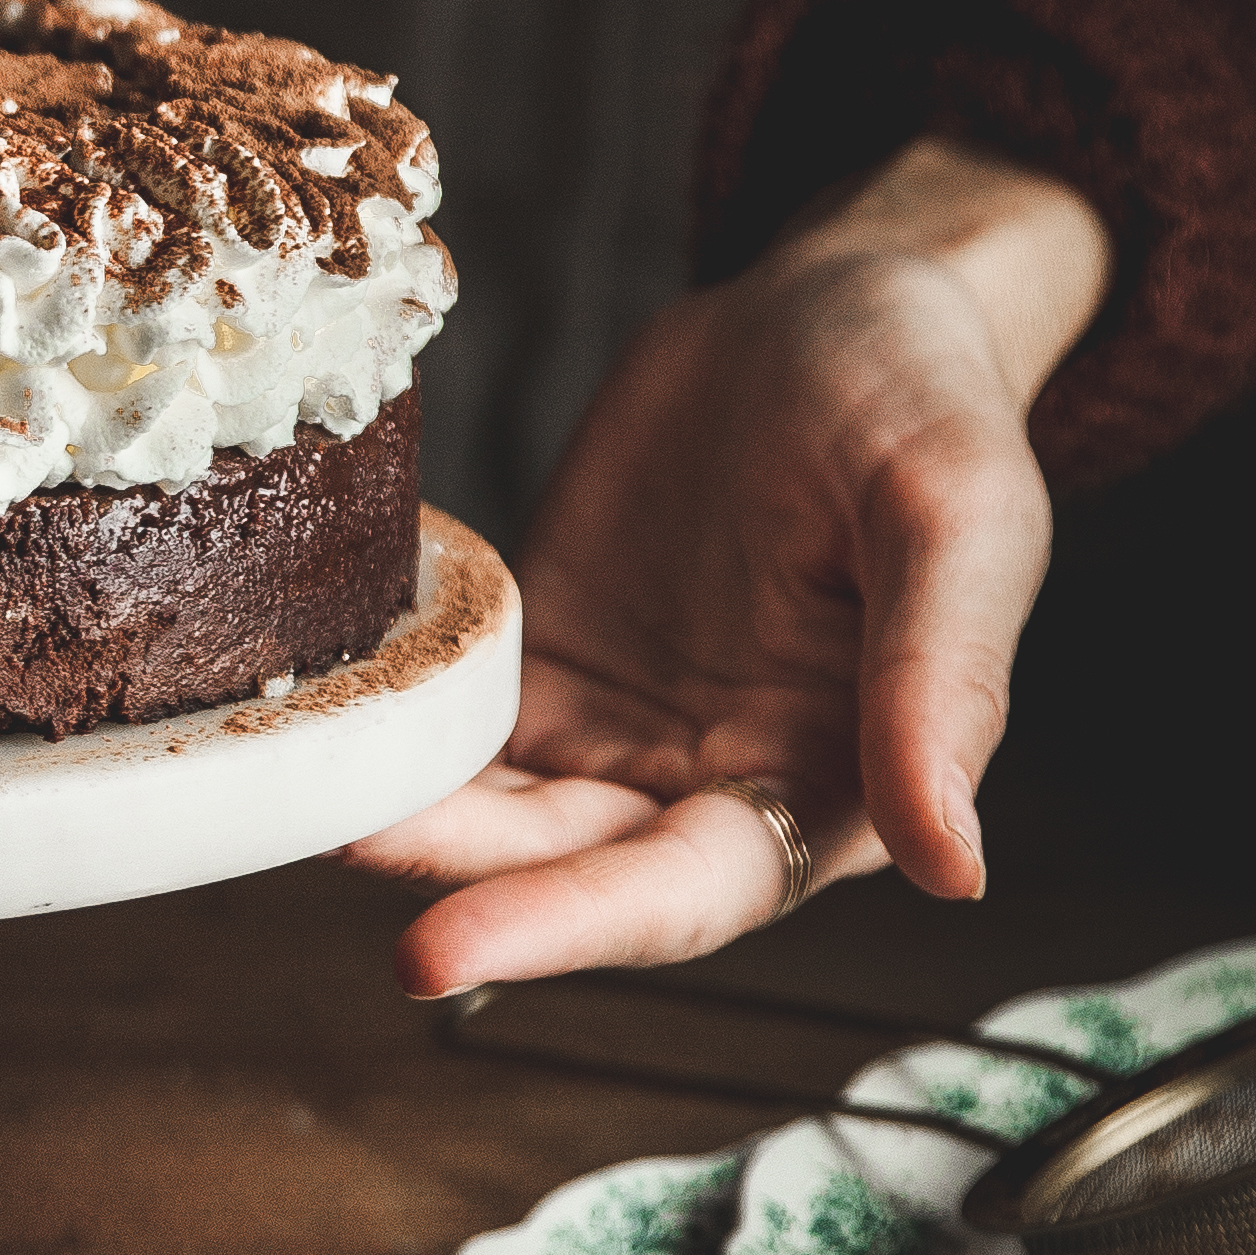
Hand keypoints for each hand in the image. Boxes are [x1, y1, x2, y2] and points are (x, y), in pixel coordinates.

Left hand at [351, 142, 1115, 991]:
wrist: (836, 304)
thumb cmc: (929, 403)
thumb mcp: (961, 519)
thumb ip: (942, 687)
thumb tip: (954, 868)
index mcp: (830, 789)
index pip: (683, 893)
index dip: (565, 926)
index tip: (439, 950)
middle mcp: (714, 784)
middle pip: (567, 866)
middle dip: (451, 875)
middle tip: (334, 846)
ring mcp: (618, 725)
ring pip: (495, 806)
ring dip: (402, 805)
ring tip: (294, 774)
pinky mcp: (543, 657)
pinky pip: (455, 717)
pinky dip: (390, 724)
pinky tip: (311, 707)